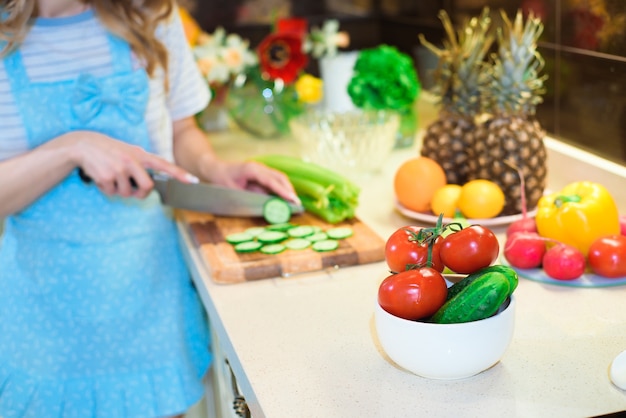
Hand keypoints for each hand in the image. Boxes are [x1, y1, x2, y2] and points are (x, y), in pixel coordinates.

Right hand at [73, 131, 197, 197]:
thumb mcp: (129, 151)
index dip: (180, 174)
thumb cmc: (111, 151)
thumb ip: (143, 165)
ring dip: (120, 191)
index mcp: (140, 155)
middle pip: (147, 188)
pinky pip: (111, 192)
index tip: (193, 181)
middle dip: (140, 193)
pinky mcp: (106, 176)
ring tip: (112, 177)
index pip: (164, 165)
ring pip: (127, 193)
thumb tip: (150, 185)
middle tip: (133, 190)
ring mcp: (119, 169)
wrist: (84, 145)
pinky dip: (106, 189)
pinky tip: (101, 177)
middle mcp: (132, 161)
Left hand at [206, 160, 300, 204]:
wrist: (214, 169)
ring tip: (294, 203)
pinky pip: (274, 182)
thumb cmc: (221, 181)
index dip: (283, 191)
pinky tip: (285, 199)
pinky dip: (281, 190)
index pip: (272, 181)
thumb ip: (250, 198)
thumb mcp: (233, 192)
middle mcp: (259, 168)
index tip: (293, 199)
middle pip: (280, 177)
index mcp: (252, 170)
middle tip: (297, 204)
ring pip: (279, 178)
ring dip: (287, 190)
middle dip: (290, 190)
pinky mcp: (261, 175)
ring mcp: (261, 170)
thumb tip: (266, 206)